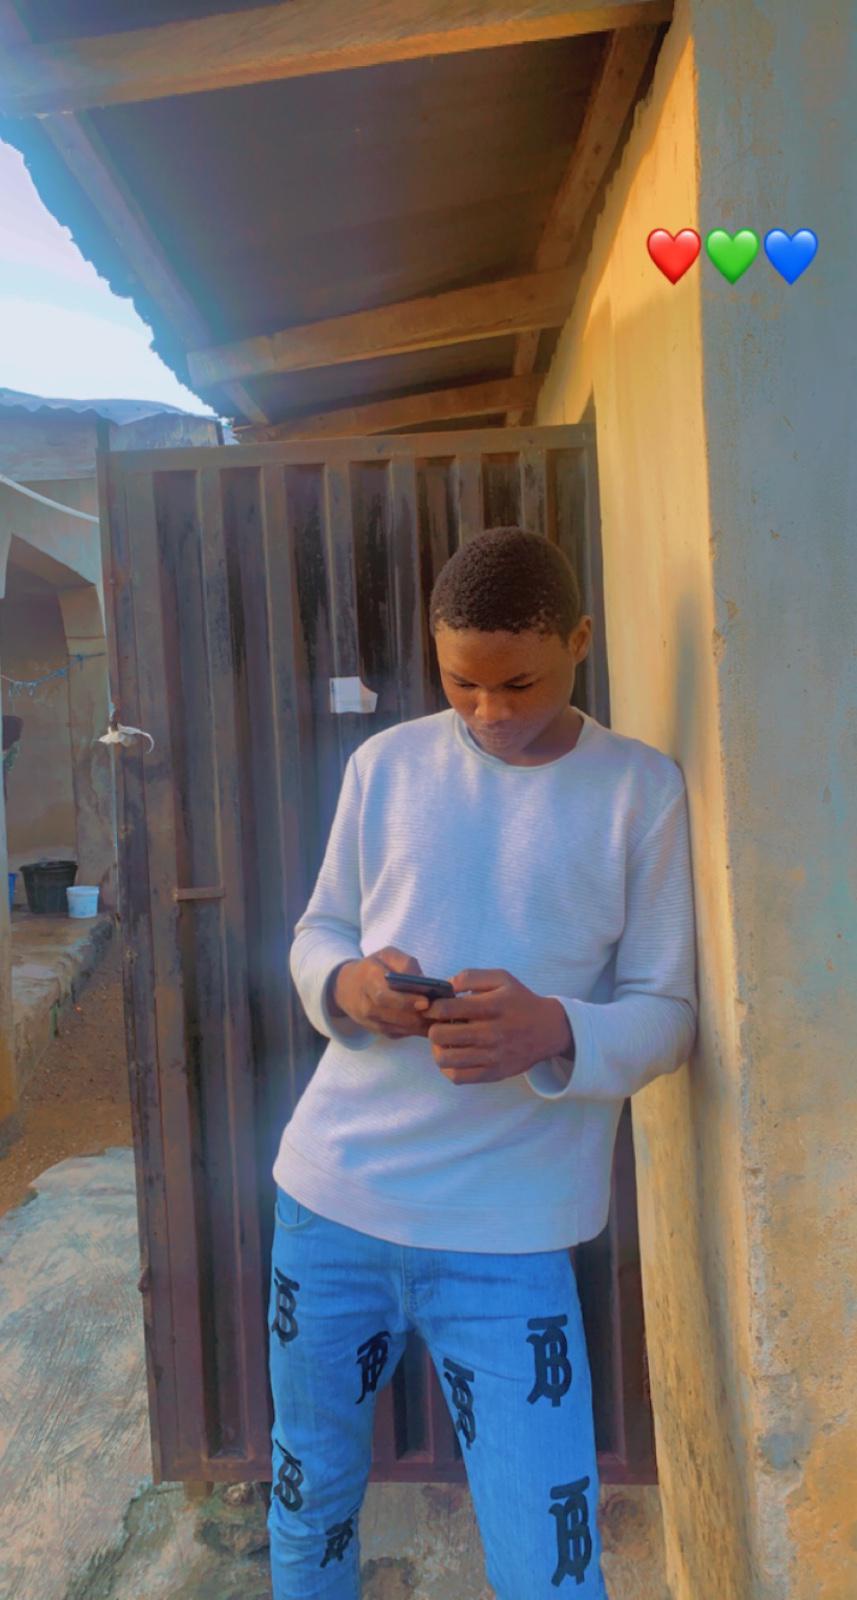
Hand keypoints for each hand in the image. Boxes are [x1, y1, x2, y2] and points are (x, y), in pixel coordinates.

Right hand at [335, 947, 433, 1040]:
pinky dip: (417, 1030)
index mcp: (367, 980)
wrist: (347, 989)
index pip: (384, 995)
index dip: (405, 1001)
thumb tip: (424, 980)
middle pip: (394, 1016)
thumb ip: (405, 963)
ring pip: (400, 1028)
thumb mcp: (386, 955)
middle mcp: (366, 1005)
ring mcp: (372, 1022)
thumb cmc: (373, 968)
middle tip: (440, 1012)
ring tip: (441, 1018)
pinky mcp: (380, 1032)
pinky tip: (432, 1023)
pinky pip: (401, 1034)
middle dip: (418, 1016)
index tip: (426, 1001)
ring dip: (421, 1025)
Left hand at [413, 968, 562, 1084]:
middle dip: (434, 1028)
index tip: (434, 1008)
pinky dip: (449, 1068)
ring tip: (446, 1042)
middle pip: (440, 1035)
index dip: (432, 1007)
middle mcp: (491, 1033)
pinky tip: (454, 1056)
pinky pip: (458, 1077)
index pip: (447, 1009)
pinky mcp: (493, 1073)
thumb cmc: (520, 1001)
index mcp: (491, 1006)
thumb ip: (471, 976)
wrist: (548, 1030)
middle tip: (441, 1025)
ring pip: (445, 1059)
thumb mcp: (501, 978)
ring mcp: (492, 1056)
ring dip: (438, 1049)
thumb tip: (446, 986)